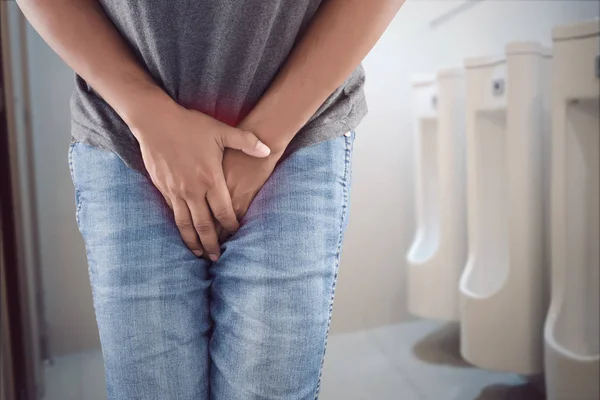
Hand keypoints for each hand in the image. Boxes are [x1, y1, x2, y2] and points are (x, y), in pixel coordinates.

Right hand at [129, 100, 269, 259]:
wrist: (155, 121)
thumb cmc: (190, 125)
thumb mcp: (221, 131)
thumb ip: (245, 142)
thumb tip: (267, 149)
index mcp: (210, 179)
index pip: (224, 211)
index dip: (231, 226)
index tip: (236, 234)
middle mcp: (193, 189)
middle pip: (204, 225)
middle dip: (212, 243)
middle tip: (217, 258)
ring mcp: (176, 191)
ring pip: (185, 224)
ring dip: (193, 241)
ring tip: (199, 253)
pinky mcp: (163, 188)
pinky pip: (173, 212)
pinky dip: (179, 226)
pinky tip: (184, 232)